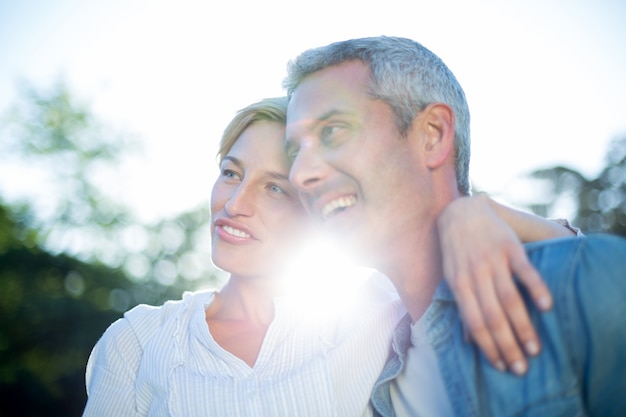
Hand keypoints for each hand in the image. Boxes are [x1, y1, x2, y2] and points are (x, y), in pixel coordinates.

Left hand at [437, 195, 552, 374]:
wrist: (462, 212)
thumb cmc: (457, 252)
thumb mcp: (452, 278)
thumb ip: (462, 306)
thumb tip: (468, 340)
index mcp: (459, 285)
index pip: (474, 323)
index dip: (488, 348)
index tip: (503, 368)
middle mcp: (475, 275)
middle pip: (492, 317)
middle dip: (507, 346)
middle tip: (522, 369)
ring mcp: (493, 260)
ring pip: (509, 299)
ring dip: (523, 327)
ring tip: (534, 349)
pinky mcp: (510, 247)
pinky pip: (525, 270)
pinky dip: (536, 288)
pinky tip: (546, 307)